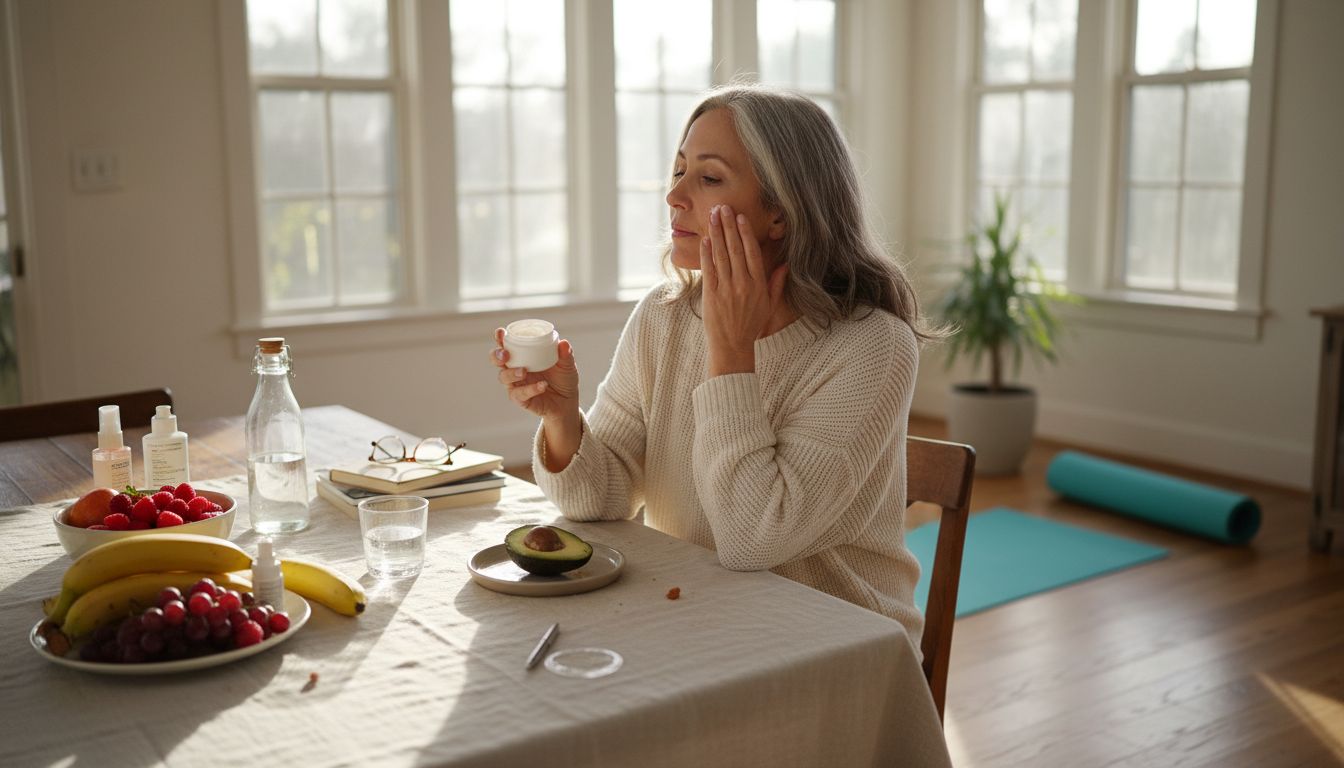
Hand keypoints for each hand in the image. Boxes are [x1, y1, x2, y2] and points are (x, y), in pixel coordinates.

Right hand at [491, 328, 579, 420]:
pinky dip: (530, 389)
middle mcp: (515, 368)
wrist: (567, 401)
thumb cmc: (563, 378)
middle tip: (505, 354)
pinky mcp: (520, 399)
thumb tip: (564, 343)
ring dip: (511, 373)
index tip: (501, 333)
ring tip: (523, 371)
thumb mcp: (567, 364)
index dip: (500, 338)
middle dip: (496, 355)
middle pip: (496, 359)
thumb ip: (566, 354)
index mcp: (523, 355)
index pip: (507, 344)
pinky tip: (542, 385)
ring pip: (503, 377)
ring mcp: (516, 384)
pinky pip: (520, 394)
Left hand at [701, 204, 788, 375]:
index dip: (746, 233)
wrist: (732, 346)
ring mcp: (726, 289)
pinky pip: (709, 269)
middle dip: (728, 226)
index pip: (752, 252)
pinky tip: (705, 239)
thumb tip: (786, 265)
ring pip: (721, 255)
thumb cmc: (751, 325)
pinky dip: (707, 253)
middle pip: (736, 249)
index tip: (740, 217)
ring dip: (717, 233)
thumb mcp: (769, 305)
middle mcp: (743, 284)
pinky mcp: (711, 295)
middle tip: (723, 207)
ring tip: (713, 216)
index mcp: (758, 285)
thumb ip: (776, 284)